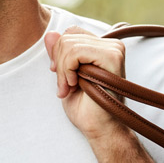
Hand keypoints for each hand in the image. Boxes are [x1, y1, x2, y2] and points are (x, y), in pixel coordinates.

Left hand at [44, 26, 127, 141]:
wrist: (100, 129)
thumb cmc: (85, 108)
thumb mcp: (65, 75)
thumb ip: (58, 54)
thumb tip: (49, 34)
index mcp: (102, 48)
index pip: (71, 32)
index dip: (59, 53)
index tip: (60, 75)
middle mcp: (111, 45)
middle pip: (67, 37)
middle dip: (59, 64)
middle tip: (66, 86)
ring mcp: (114, 49)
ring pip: (69, 45)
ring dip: (63, 70)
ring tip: (71, 87)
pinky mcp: (112, 57)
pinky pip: (75, 52)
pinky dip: (67, 70)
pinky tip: (76, 84)